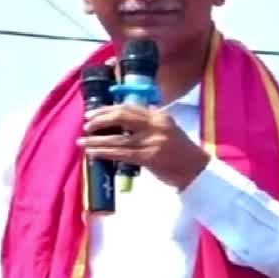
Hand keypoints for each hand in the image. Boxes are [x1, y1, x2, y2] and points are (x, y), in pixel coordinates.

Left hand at [80, 105, 209, 189]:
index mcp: (159, 115)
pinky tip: (93, 153)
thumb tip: (122, 120)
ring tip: (82, 142)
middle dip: (100, 119)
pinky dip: (104, 153)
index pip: (129, 107)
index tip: (94, 113)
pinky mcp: (149, 158)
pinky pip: (121, 153)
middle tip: (87, 125)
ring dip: (97, 140)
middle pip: (122, 116)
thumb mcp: (166, 129)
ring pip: (118, 138)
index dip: (108, 109)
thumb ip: (148, 123)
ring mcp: (152, 141)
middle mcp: (156, 125)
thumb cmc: (179, 151)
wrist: (195, 170)